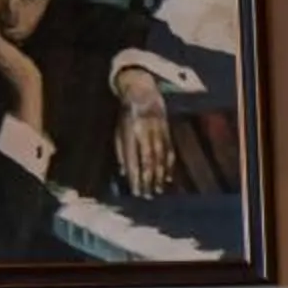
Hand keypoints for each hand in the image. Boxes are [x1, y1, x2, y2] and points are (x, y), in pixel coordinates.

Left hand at [112, 68, 174, 195]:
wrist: (142, 93)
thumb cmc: (126, 116)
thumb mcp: (118, 131)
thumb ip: (121, 152)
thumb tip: (124, 173)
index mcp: (129, 133)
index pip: (132, 158)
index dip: (135, 176)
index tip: (136, 191)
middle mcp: (144, 132)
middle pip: (148, 160)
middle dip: (148, 179)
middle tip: (148, 195)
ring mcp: (158, 131)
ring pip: (160, 157)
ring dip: (160, 175)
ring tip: (158, 190)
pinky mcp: (167, 131)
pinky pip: (169, 151)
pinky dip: (169, 166)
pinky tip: (168, 177)